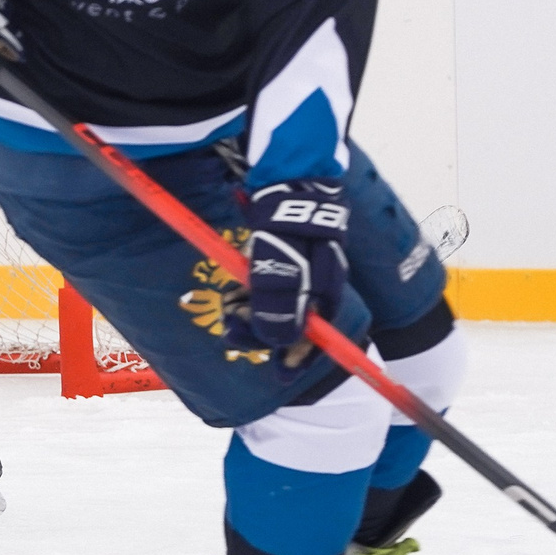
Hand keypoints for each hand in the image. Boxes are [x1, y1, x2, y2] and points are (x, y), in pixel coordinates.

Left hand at [224, 179, 349, 352]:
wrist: (285, 180)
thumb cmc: (286, 222)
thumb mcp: (281, 261)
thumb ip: (279, 299)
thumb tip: (277, 342)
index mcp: (324, 291)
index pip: (317, 335)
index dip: (299, 357)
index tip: (282, 375)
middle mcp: (315, 286)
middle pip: (291, 326)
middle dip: (262, 333)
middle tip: (234, 327)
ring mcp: (297, 274)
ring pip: (272, 309)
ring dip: (250, 313)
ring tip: (231, 308)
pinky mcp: (278, 262)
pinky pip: (262, 291)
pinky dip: (247, 296)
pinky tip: (235, 295)